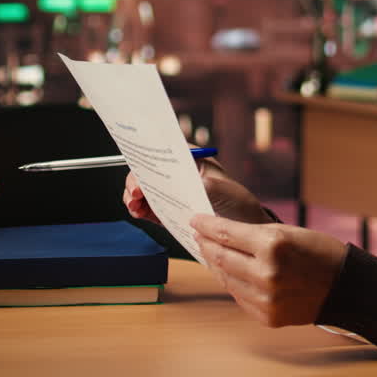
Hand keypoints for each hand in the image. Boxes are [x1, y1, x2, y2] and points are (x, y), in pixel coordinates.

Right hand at [123, 155, 270, 224]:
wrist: (243, 225)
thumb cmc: (238, 201)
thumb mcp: (225, 190)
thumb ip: (206, 185)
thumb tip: (186, 183)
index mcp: (191, 159)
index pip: (164, 151)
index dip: (148, 155)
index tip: (140, 167)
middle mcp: (177, 173)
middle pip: (148, 170)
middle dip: (136, 179)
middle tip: (135, 192)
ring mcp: (170, 191)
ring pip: (144, 188)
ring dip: (133, 195)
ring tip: (134, 204)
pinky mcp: (167, 210)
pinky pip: (147, 207)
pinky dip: (138, 209)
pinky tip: (137, 211)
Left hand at [191, 214, 346, 326]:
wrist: (345, 287)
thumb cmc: (319, 253)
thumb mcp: (288, 232)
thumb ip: (254, 235)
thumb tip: (222, 235)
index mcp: (273, 245)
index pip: (227, 234)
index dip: (207, 225)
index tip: (195, 220)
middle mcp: (266, 273)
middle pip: (221, 256)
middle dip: (205, 243)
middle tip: (198, 235)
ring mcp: (265, 299)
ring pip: (226, 279)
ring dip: (215, 264)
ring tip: (210, 252)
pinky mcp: (267, 316)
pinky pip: (239, 297)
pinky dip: (232, 283)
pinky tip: (230, 273)